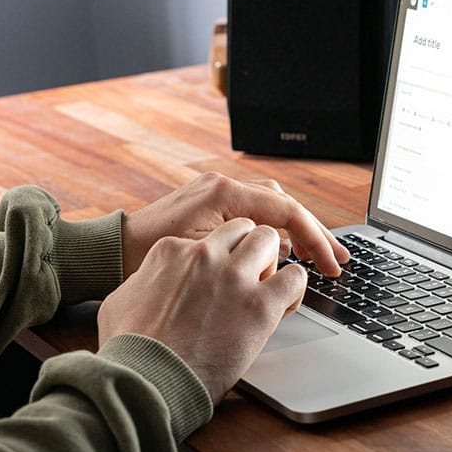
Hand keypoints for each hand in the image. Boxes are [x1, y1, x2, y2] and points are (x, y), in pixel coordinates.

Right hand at [97, 218, 305, 401]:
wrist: (145, 381)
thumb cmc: (130, 350)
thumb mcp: (121, 301)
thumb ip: (145, 282)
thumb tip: (150, 282)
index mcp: (171, 250)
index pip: (210, 237)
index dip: (219, 260)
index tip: (220, 279)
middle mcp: (204, 254)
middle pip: (243, 229)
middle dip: (249, 250)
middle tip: (248, 278)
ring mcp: (233, 276)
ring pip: (270, 240)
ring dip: (272, 262)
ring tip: (265, 288)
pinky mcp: (260, 304)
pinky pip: (295, 277)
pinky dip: (294, 289)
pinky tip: (283, 305)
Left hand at [120, 172, 348, 278]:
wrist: (112, 251)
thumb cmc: (146, 257)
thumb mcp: (200, 258)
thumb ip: (244, 255)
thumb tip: (285, 262)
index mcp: (222, 194)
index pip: (285, 212)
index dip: (315, 240)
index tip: (330, 265)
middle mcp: (223, 186)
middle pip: (285, 205)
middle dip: (315, 233)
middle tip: (339, 260)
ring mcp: (217, 194)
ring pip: (273, 207)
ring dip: (297, 231)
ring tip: (318, 256)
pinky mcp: (212, 206)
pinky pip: (255, 213)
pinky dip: (275, 230)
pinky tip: (285, 251)